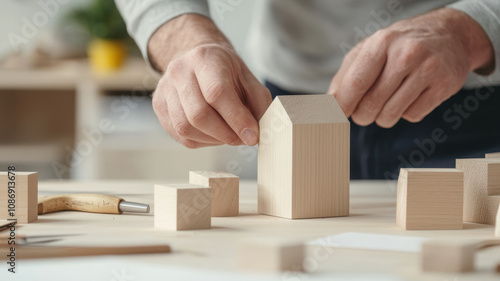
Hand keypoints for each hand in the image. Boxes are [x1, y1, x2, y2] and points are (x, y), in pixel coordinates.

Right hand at [149, 15, 270, 147]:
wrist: (197, 61)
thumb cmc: (226, 72)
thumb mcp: (248, 78)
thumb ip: (258, 103)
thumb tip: (258, 133)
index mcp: (204, 59)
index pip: (217, 93)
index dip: (236, 119)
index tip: (252, 136)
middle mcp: (179, 71)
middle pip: (199, 115)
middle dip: (225, 134)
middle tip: (242, 138)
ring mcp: (165, 89)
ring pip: (186, 128)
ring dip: (213, 140)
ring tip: (228, 134)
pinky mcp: (159, 106)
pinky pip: (179, 135)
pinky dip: (201, 140)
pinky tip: (213, 134)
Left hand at [328, 8, 493, 127]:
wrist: (450, 34)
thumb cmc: (400, 45)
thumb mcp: (370, 49)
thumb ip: (346, 75)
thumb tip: (328, 104)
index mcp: (382, 42)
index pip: (356, 84)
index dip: (342, 106)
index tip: (335, 117)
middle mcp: (407, 54)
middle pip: (371, 104)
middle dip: (361, 116)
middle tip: (363, 112)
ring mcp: (428, 69)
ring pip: (390, 115)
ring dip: (382, 117)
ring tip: (386, 104)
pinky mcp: (445, 85)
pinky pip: (412, 116)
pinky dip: (406, 113)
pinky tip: (410, 97)